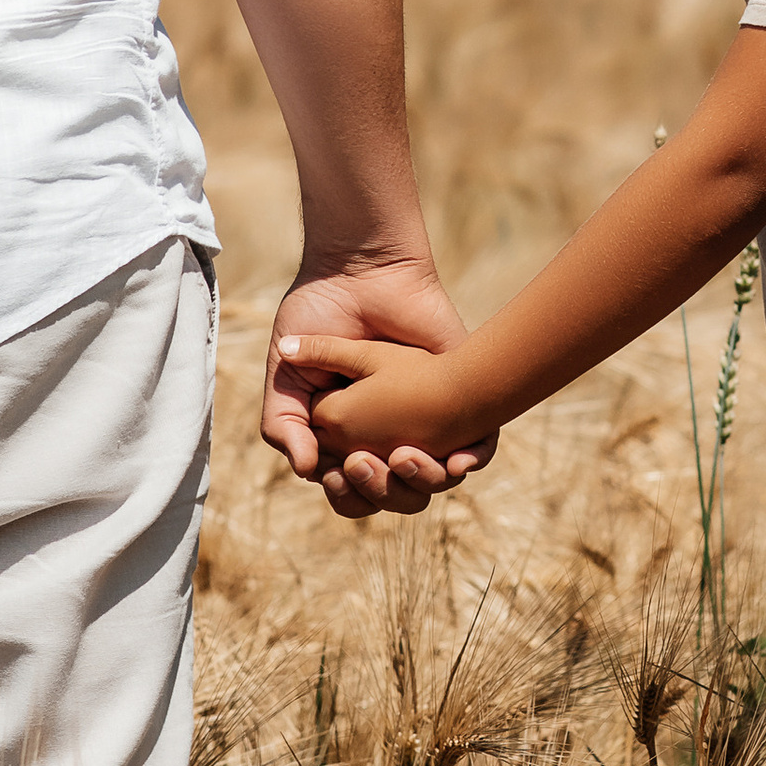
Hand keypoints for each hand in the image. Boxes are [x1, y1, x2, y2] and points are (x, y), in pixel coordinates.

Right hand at [263, 253, 493, 520]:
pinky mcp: (466, 398)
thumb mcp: (287, 373)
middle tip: (363, 461)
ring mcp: (429, 421)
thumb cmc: (319, 315)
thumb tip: (306, 471)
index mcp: (349, 437)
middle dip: (380, 492)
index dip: (346, 494)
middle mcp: (391, 436)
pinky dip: (471, 462)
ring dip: (420, 483)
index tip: (336, 471)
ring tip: (401, 456)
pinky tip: (456, 461)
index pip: (354, 492)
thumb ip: (284, 423)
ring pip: (437, 481)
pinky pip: (480, 449)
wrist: (361, 269)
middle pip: (395, 496)